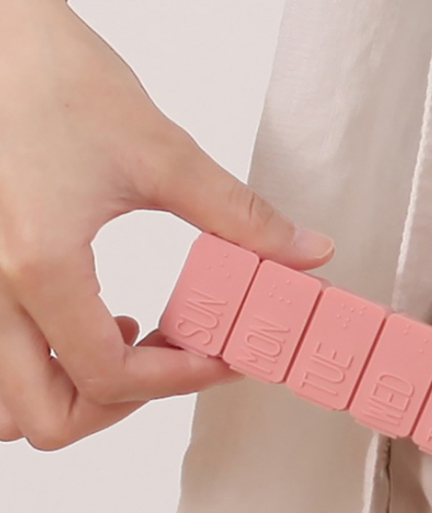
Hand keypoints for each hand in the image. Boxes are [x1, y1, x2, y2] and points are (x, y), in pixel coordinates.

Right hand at [0, 1, 333, 449]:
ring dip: (72, 397)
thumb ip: (240, 216)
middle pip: (47, 418)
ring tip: (127, 348)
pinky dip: (42, 371)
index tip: (222, 358)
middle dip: (120, 407)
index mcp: (40, 263)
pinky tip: (92, 321)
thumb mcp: (160, 153)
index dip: (181, 381)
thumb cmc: (53, 79)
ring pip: (8, 406)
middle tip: (170, 366)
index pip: (112, 376)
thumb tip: (305, 254)